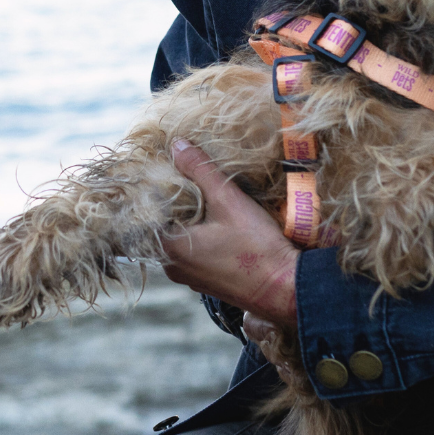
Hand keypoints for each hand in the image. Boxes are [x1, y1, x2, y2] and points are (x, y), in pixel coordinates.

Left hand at [162, 141, 299, 327]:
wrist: (285, 289)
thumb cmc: (256, 247)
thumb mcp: (229, 200)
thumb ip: (200, 170)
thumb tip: (178, 145)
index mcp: (169, 248)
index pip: (148, 212)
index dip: (158, 189)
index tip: (170, 172)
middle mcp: (172, 267)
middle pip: (164, 226)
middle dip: (177, 204)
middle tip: (190, 180)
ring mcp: (189, 278)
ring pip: (180, 241)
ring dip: (191, 222)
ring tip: (208, 199)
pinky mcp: (207, 282)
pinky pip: (195, 254)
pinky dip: (202, 238)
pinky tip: (219, 225)